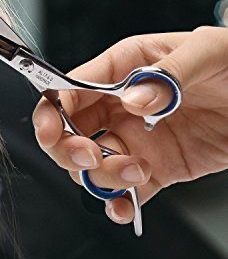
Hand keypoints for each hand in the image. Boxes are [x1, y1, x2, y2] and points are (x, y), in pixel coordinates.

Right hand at [33, 27, 227, 224]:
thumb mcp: (207, 52)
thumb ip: (168, 74)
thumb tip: (133, 100)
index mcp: (122, 68)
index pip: (70, 89)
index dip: (52, 110)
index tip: (52, 130)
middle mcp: (120, 105)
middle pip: (68, 130)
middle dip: (68, 148)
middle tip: (90, 155)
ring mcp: (135, 138)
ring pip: (92, 164)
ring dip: (104, 176)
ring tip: (139, 171)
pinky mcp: (155, 167)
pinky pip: (126, 190)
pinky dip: (119, 204)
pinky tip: (126, 207)